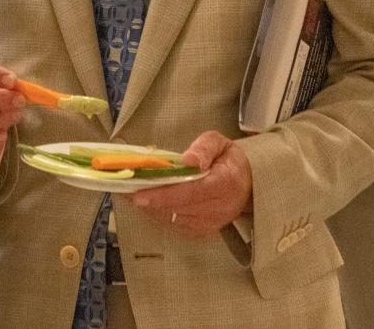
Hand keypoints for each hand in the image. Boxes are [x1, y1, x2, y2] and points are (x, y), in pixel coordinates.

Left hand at [130, 131, 252, 237]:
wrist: (247, 184)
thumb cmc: (228, 160)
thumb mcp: (219, 143)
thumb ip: (203, 148)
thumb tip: (189, 160)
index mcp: (225, 183)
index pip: (191, 192)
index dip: (163, 195)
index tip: (140, 194)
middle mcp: (219, 208)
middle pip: (177, 208)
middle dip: (149, 200)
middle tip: (125, 189)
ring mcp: (211, 223)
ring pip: (172, 219)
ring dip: (150, 207)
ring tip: (132, 193)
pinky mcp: (202, 231)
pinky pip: (174, 224)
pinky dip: (158, 213)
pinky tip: (148, 201)